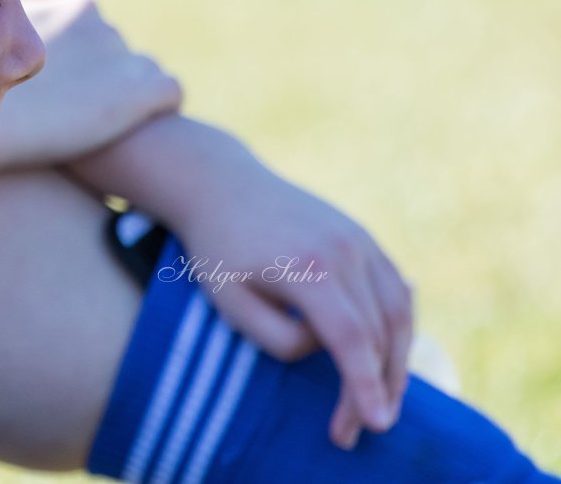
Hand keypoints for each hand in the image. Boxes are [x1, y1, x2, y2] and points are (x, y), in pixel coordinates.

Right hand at [0, 0, 182, 170]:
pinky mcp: (144, 88)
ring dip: (124, 94)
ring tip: (99, 129)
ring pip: (139, 71)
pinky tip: (134, 134)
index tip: (61, 90)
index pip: (90, 28)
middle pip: (111, 50)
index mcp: (70, 3)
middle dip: (98, 76)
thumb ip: (26, 7)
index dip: (77, 62)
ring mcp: (122, 51)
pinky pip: (170, 93)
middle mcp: (100, 18)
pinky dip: (157, 110)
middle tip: (73, 114)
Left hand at [174, 175, 412, 450]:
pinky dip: (397, 328)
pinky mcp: (363, 236)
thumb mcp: (230, 303)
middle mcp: (346, 250)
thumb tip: (325, 348)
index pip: (352, 340)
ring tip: (376, 403)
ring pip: (397, 314)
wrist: (221, 185)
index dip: (365, 386)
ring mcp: (360, 239)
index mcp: (309, 267)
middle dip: (374, 388)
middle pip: (379, 334)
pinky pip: (395, 290)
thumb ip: (280, 339)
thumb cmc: (218, 250)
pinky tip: (388, 357)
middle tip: (353, 430)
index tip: (374, 425)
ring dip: (394, 364)